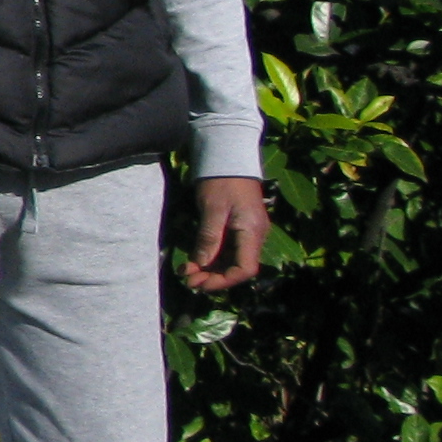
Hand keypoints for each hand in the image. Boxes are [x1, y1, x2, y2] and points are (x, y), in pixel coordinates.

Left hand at [184, 175, 267, 293]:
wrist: (228, 158)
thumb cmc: (222, 181)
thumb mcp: (213, 209)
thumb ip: (209, 238)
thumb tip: (201, 265)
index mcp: (252, 233)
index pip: (245, 269)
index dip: (223, 281)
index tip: (200, 283)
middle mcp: (254, 237)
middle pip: (237, 268)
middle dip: (213, 277)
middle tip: (187, 279)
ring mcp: (247, 233)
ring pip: (230, 260)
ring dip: (210, 269)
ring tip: (187, 272)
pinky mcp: (238, 228)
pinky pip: (227, 250)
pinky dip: (211, 257)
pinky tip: (194, 261)